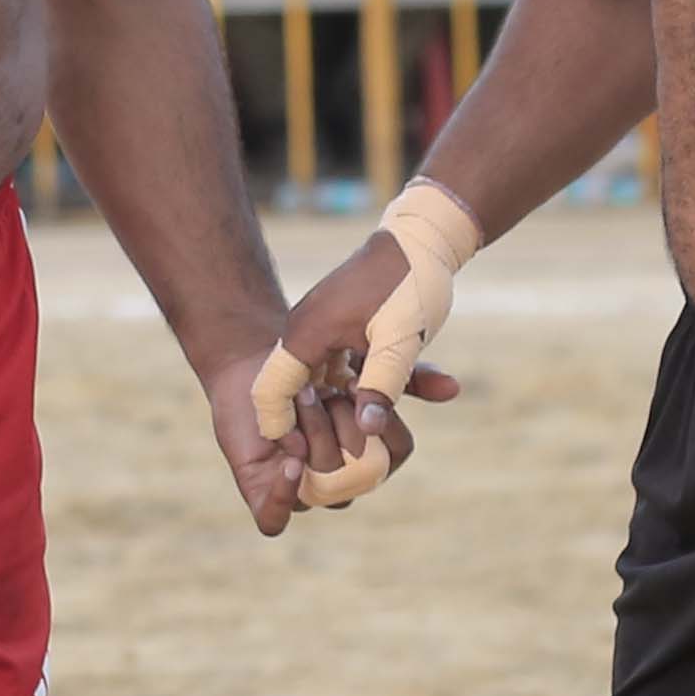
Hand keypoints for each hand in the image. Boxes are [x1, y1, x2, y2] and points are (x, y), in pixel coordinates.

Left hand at [204, 349, 406, 538]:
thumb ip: (405, 378)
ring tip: (300, 396)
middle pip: (362, 469)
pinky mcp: (264, 496)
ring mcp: (304, 490)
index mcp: (371, 453)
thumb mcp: (360, 365)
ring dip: (314, 434)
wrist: (251, 363)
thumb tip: (454, 388)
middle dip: (345, 423)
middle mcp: (342, 478)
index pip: (396, 450)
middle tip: (326, 388)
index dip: (385, 421)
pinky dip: (283, 493)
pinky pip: (275, 518)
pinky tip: (290, 460)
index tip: (365, 386)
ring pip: (323, 485)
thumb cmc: (308, 367)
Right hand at [258, 232, 464, 512]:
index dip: (279, 427)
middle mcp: (303, 331)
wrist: (423, 236)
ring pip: (313, 381)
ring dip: (329, 411)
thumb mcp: (400, 340)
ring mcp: (318, 328)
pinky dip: (346, 391)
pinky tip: (368, 412)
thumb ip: (383, 386)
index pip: (272, 390)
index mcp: (306, 333)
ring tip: (348, 442)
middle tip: (325, 459)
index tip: (297, 457)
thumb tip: (370, 432)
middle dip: (306, 425)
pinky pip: (332, 368)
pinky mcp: (336, 328)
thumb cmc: (410, 282)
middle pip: (290, 390)